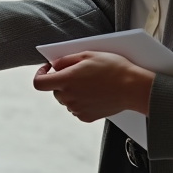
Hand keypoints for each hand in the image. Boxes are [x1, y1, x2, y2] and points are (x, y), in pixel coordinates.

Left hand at [32, 51, 154, 122]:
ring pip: (66, 99)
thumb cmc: (113, 68)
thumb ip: (65, 60)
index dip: (40, 74)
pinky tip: (94, 93)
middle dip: (62, 81)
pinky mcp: (86, 117)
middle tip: (77, 73)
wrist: (133, 88)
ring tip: (90, 82)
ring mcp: (77, 109)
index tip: (48, 69)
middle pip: (54, 90)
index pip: (39, 83)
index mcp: (66, 81)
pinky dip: (81, 101)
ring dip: (72, 91)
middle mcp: (68, 98)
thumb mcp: (87, 55)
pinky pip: (76, 108)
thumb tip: (53, 65)